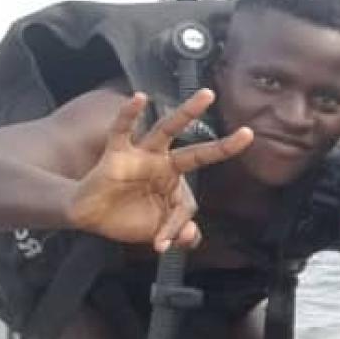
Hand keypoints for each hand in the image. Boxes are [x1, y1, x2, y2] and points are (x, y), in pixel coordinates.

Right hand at [64, 90, 252, 251]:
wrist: (89, 217)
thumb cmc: (126, 218)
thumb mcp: (156, 231)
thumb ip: (178, 234)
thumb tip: (192, 236)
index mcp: (174, 184)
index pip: (189, 203)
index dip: (177, 225)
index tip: (163, 243)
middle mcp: (163, 165)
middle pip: (197, 152)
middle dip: (223, 146)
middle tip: (249, 134)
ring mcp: (141, 156)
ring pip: (167, 130)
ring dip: (188, 113)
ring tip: (207, 96)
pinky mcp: (116, 153)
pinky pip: (122, 130)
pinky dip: (128, 114)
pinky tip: (139, 98)